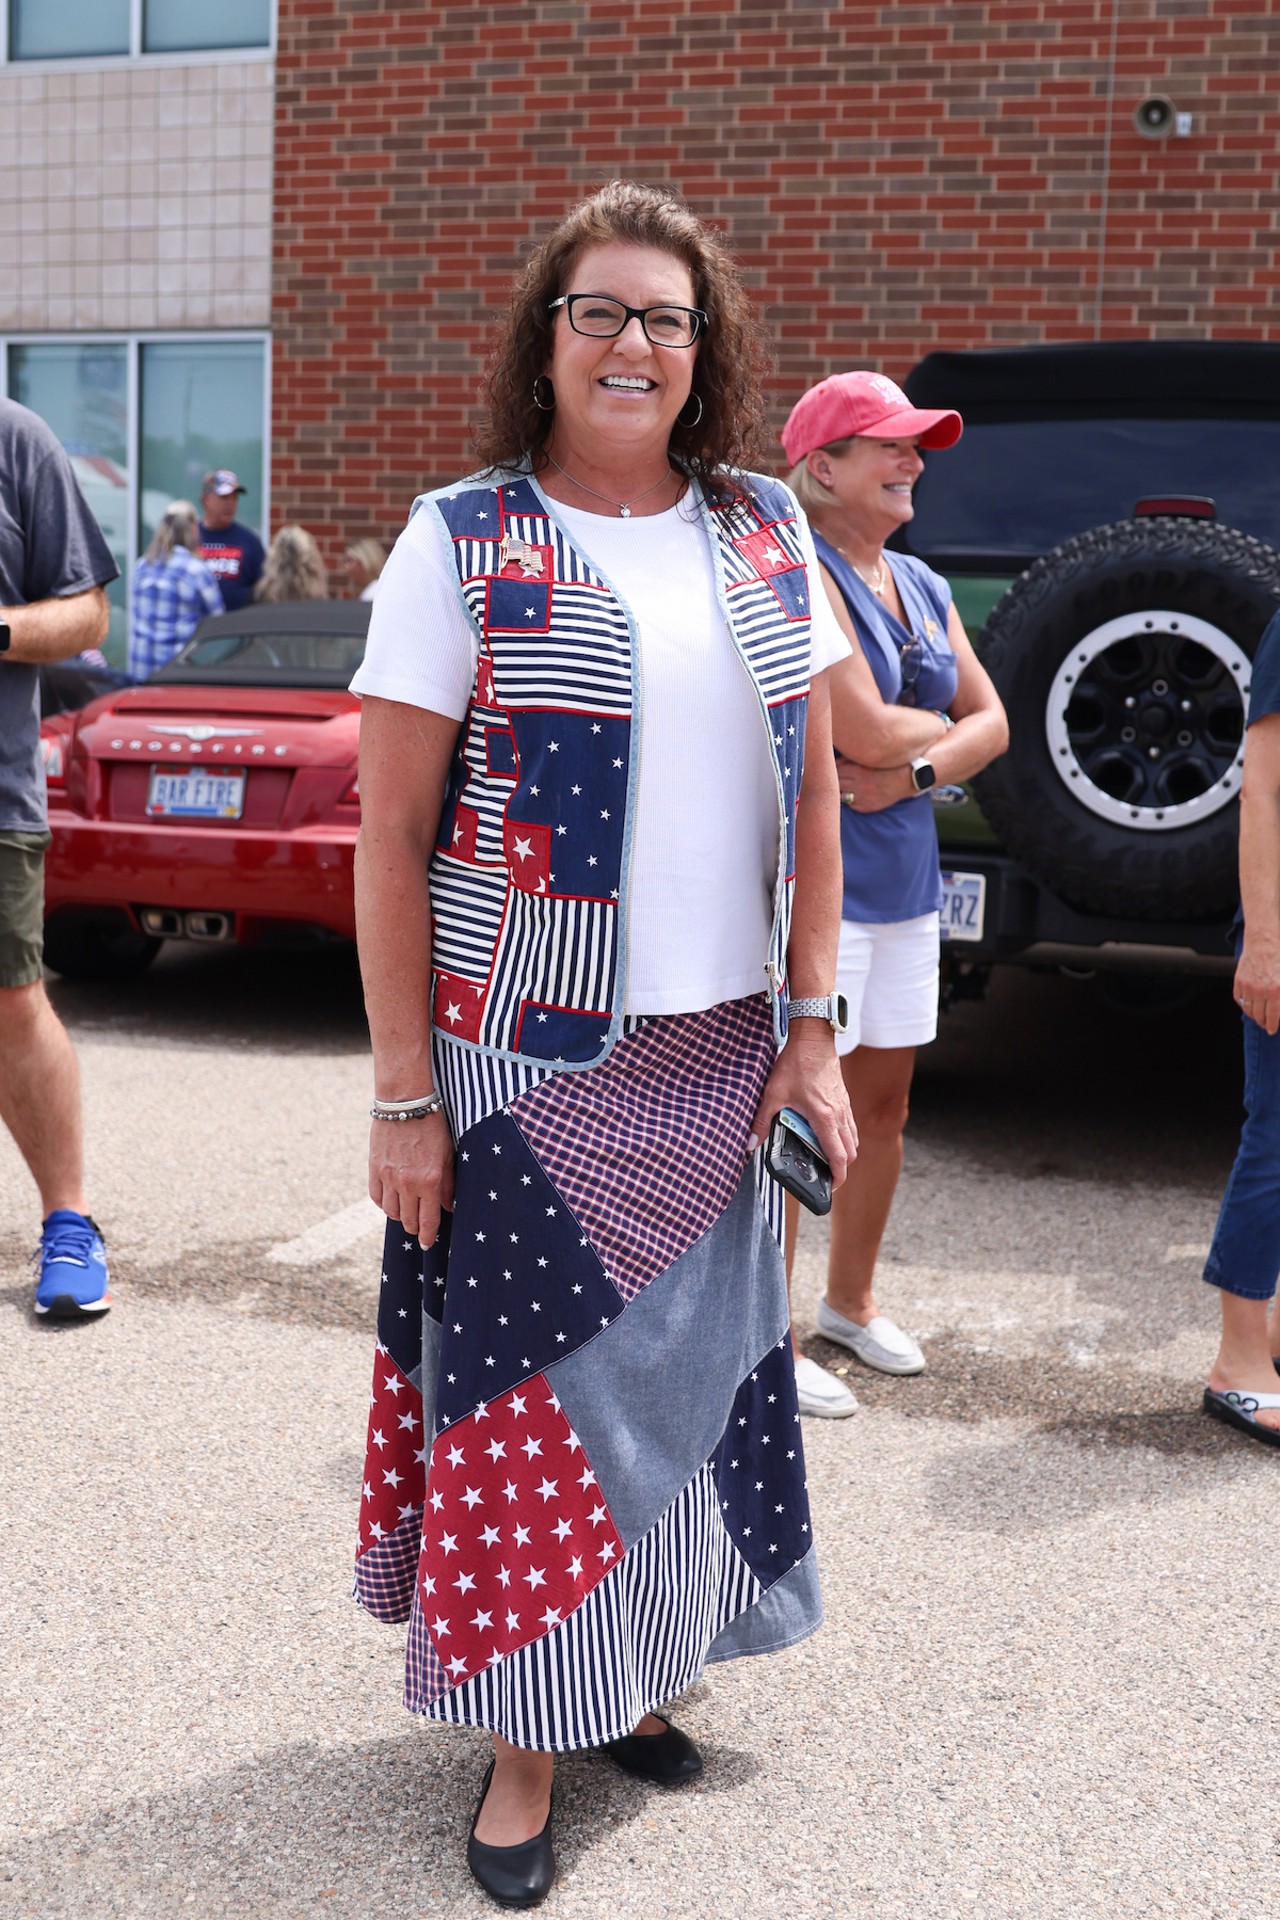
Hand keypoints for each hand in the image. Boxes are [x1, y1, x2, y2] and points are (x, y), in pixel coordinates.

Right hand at [369, 1111, 454, 1247]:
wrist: (405, 1102)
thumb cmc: (433, 1125)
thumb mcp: (448, 1154)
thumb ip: (448, 1184)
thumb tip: (448, 1207)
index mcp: (429, 1181)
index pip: (428, 1221)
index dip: (428, 1236)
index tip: (427, 1244)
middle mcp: (407, 1183)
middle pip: (408, 1220)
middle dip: (415, 1228)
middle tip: (419, 1229)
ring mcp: (388, 1177)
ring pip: (391, 1212)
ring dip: (400, 1216)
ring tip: (407, 1212)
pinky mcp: (374, 1168)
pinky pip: (376, 1197)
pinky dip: (384, 1204)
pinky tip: (392, 1201)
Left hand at [747, 1025, 857, 1188]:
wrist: (813, 1038)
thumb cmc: (796, 1064)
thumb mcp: (773, 1094)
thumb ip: (762, 1120)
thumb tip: (750, 1143)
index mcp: (824, 1118)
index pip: (839, 1156)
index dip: (838, 1176)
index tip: (830, 1187)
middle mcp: (839, 1115)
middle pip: (850, 1152)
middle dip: (841, 1168)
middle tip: (825, 1175)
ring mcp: (844, 1106)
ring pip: (853, 1139)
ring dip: (843, 1152)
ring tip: (826, 1158)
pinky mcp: (844, 1099)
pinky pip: (850, 1125)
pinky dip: (844, 1137)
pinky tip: (827, 1134)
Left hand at [834, 756, 911, 813]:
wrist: (905, 780)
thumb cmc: (886, 766)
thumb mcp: (869, 759)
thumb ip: (851, 759)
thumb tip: (835, 762)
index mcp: (859, 771)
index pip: (836, 771)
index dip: (834, 769)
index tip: (836, 768)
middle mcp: (860, 786)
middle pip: (837, 784)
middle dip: (836, 780)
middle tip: (839, 777)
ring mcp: (864, 798)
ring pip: (841, 797)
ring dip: (841, 791)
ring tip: (846, 786)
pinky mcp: (867, 807)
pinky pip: (851, 805)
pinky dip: (851, 800)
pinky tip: (856, 794)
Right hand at [1234, 938, 1279, 1035]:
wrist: (1264, 942)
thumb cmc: (1278, 957)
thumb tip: (1279, 1010)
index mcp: (1277, 989)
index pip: (1274, 1016)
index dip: (1273, 1026)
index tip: (1272, 1030)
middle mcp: (1262, 990)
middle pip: (1260, 1016)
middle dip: (1264, 1023)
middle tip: (1267, 1025)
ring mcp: (1248, 986)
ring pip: (1248, 1010)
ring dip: (1254, 1016)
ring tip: (1259, 1016)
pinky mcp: (1239, 982)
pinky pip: (1239, 1000)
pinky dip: (1244, 1005)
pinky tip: (1250, 1005)